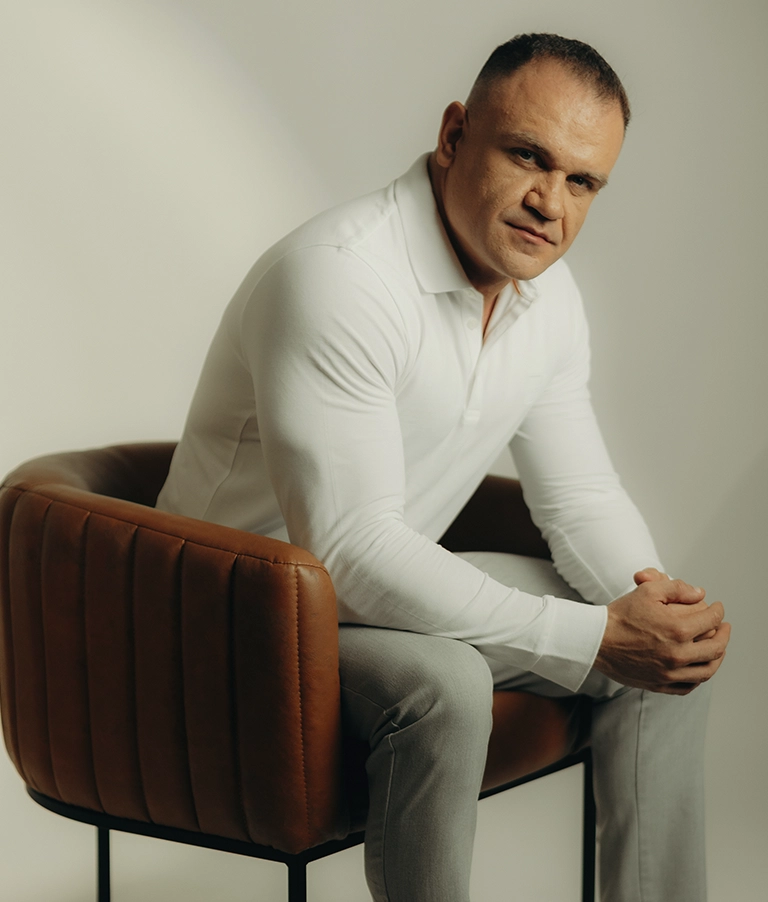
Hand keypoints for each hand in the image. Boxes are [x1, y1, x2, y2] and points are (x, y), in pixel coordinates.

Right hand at [593, 575, 730, 694]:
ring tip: (718, 648)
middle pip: (716, 648)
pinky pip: (688, 686)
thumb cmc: (620, 615)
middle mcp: (677, 654)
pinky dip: (699, 677)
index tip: (717, 607)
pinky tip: (698, 667)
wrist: (596, 640)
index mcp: (677, 630)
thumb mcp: (648, 591)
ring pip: (707, 670)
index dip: (718, 611)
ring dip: (717, 657)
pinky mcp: (659, 684)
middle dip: (724, 634)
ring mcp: (669, 673)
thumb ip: (677, 588)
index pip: (711, 620)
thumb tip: (699, 594)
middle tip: (724, 626)